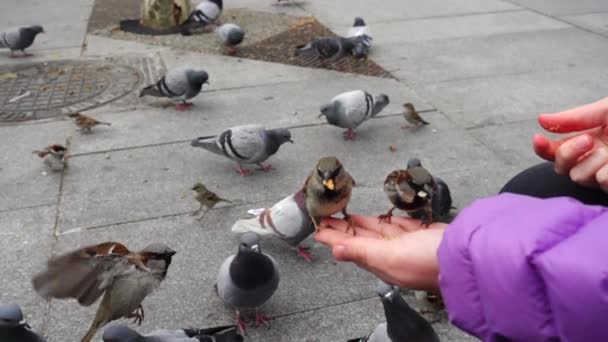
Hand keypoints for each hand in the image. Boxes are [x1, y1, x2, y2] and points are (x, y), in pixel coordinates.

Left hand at [315, 214, 446, 290]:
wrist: (468, 255)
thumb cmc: (430, 261)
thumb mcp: (390, 257)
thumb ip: (363, 251)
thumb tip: (336, 251)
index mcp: (382, 263)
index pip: (351, 249)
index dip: (334, 238)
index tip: (318, 228)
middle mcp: (392, 255)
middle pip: (360, 240)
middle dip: (342, 229)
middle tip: (326, 217)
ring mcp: (407, 245)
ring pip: (376, 232)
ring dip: (359, 224)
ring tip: (343, 216)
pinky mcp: (421, 235)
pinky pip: (396, 227)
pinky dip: (383, 222)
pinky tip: (374, 218)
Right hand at [533, 97, 607, 191]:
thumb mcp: (605, 111)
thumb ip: (574, 118)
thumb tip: (540, 119)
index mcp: (586, 141)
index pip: (554, 150)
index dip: (541, 147)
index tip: (537, 138)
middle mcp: (592, 159)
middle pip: (560, 167)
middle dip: (568, 153)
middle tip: (588, 140)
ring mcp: (603, 174)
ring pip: (578, 177)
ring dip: (595, 162)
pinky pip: (602, 183)